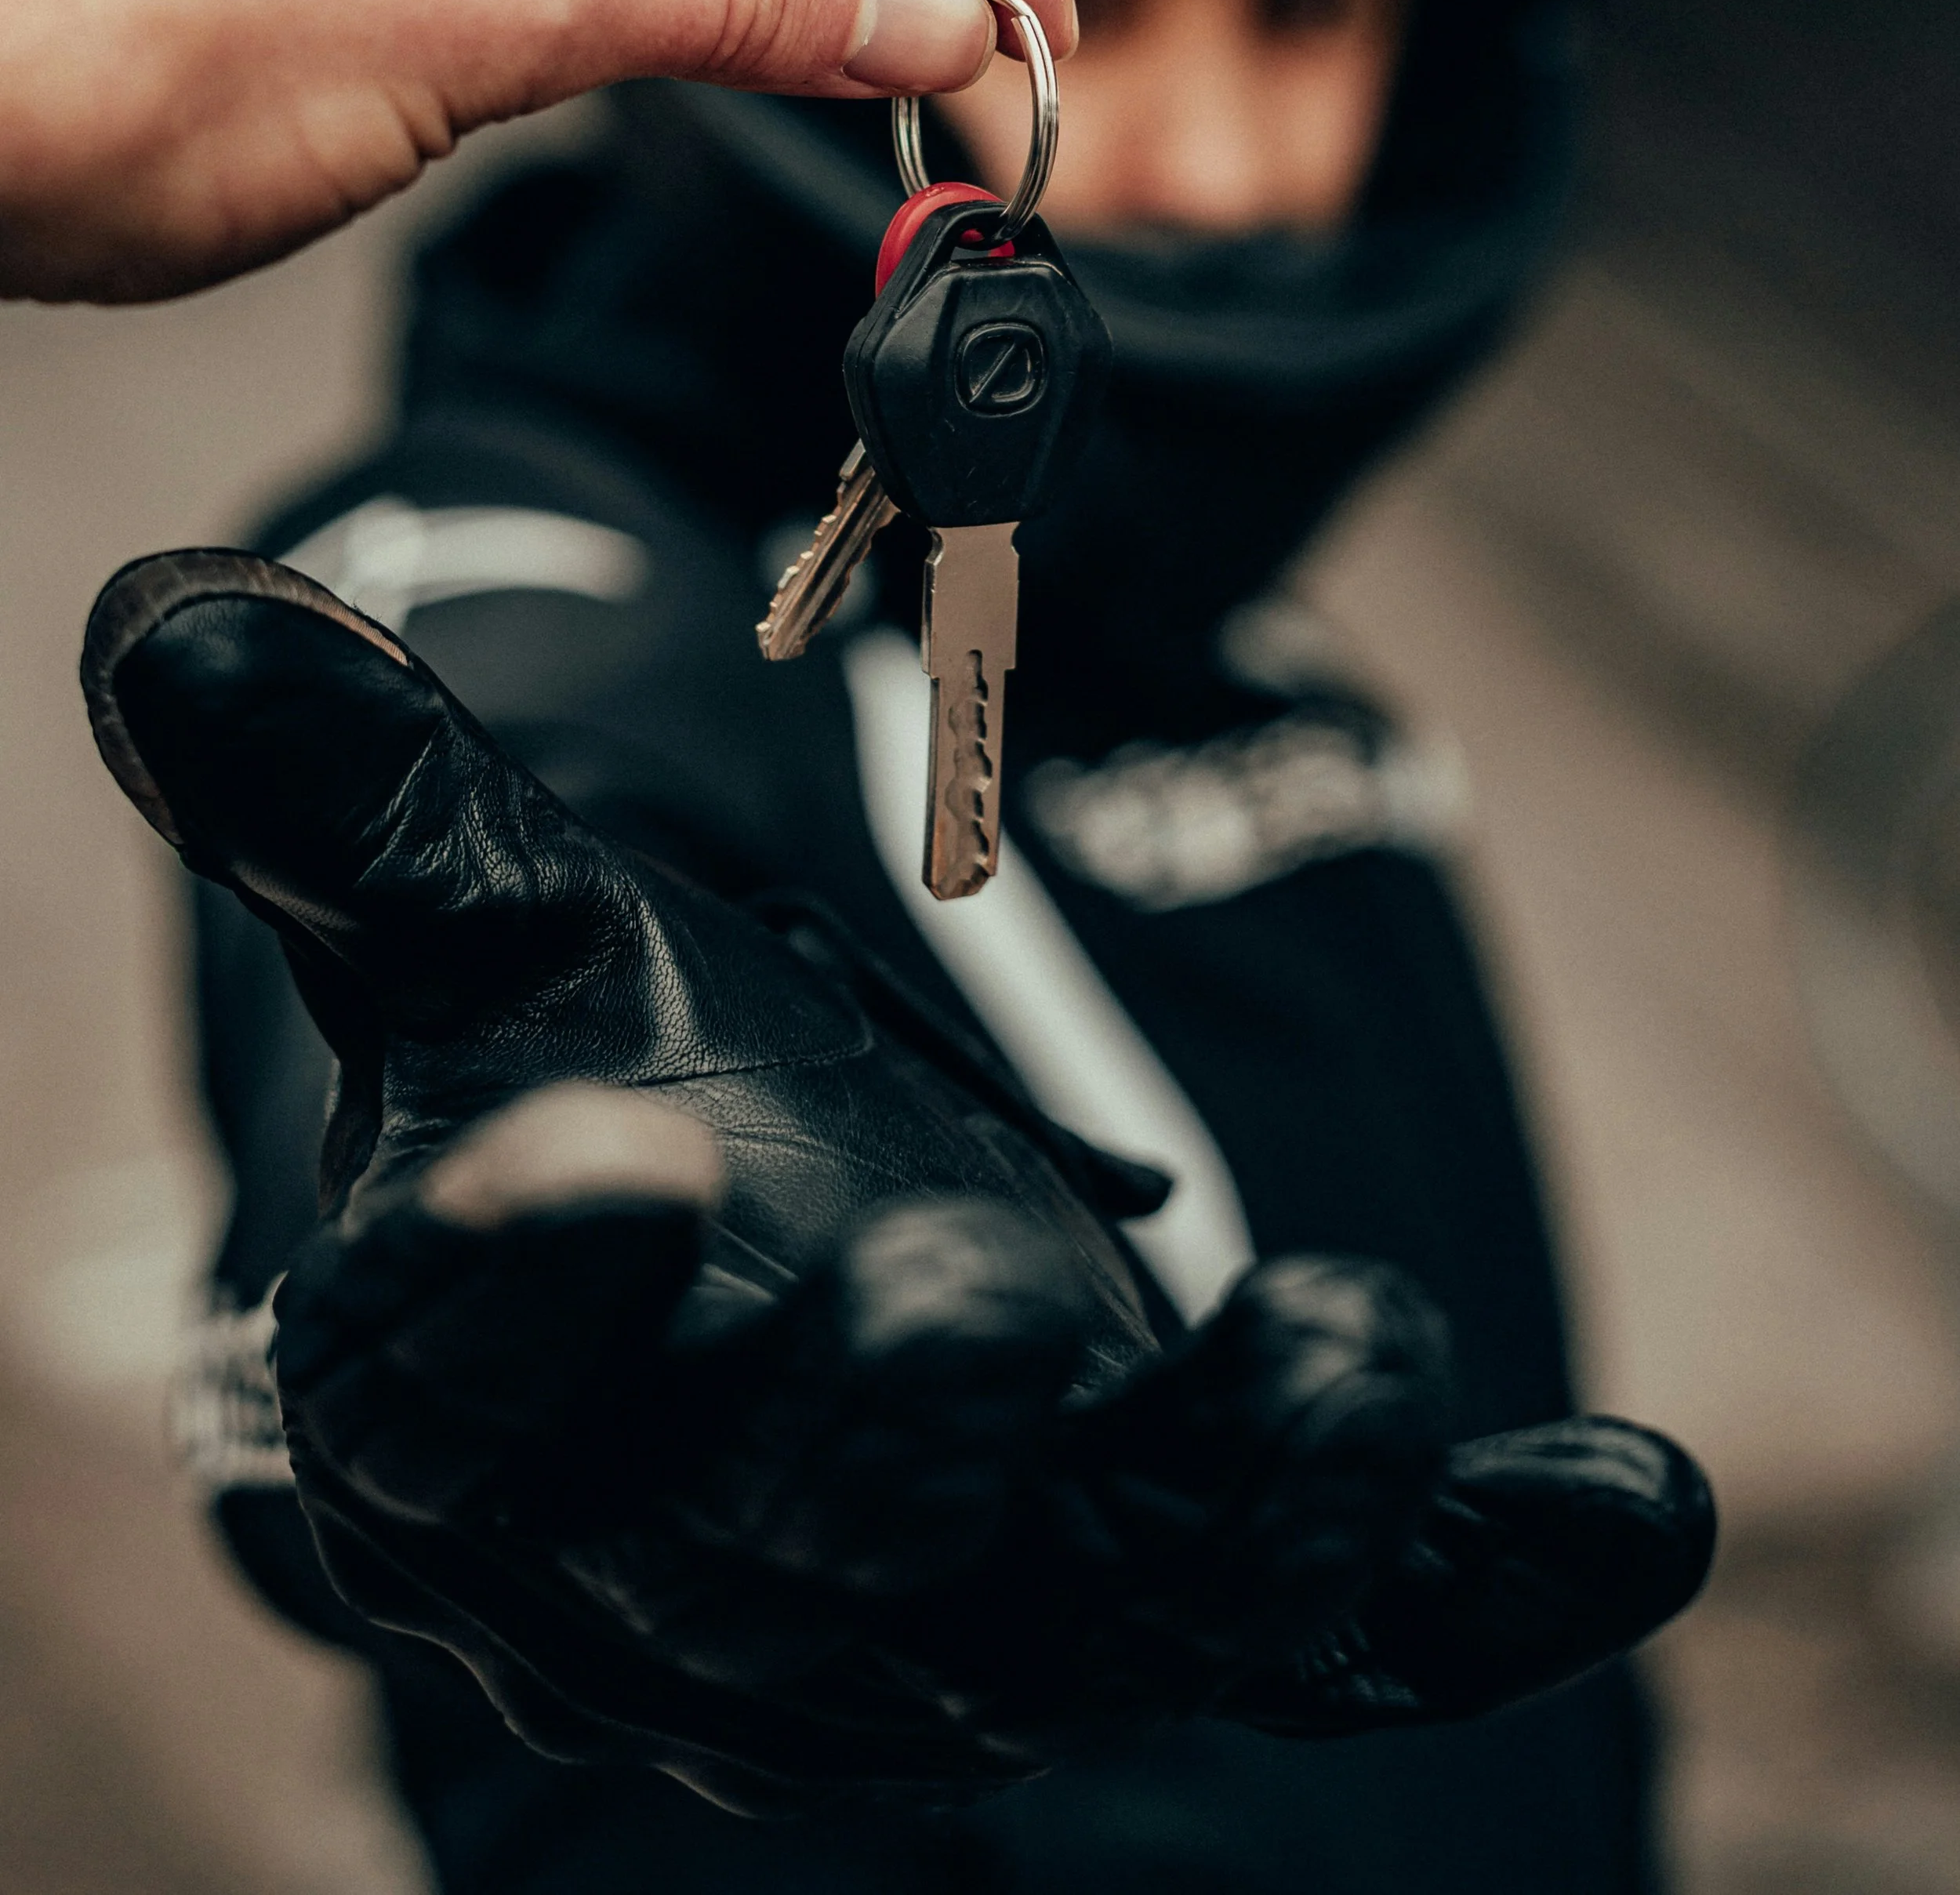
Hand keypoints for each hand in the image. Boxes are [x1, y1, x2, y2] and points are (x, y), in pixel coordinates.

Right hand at [83, 550, 1713, 1815]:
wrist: (741, 1248)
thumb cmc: (596, 1083)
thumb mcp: (491, 942)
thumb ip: (364, 810)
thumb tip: (183, 602)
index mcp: (476, 1402)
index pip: (453, 1389)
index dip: (515, 1297)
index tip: (594, 1156)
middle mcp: (699, 1552)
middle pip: (777, 1533)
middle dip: (880, 1423)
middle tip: (969, 1286)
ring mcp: (954, 1596)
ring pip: (1071, 1597)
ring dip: (1217, 1503)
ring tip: (1334, 1354)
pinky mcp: (1156, 1578)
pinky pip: (1314, 1617)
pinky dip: (1464, 1568)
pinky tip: (1619, 1499)